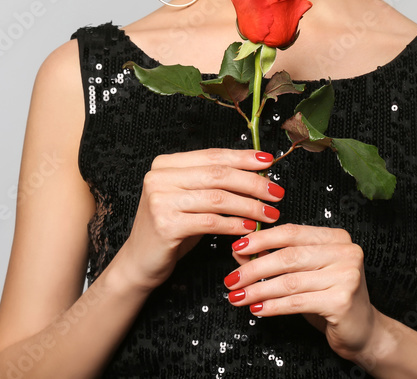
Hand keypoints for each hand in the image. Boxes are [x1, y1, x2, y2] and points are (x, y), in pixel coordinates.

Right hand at [115, 148, 284, 291]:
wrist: (140, 261)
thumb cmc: (172, 228)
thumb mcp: (190, 199)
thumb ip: (213, 183)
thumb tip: (257, 172)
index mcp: (166, 164)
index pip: (213, 156)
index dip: (243, 157)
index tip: (269, 162)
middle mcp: (159, 177)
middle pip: (218, 175)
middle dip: (252, 183)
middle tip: (276, 192)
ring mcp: (160, 200)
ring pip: (217, 198)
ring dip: (249, 206)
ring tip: (269, 213)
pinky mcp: (165, 225)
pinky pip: (210, 222)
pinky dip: (235, 225)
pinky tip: (250, 228)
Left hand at [222, 223, 378, 361]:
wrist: (362, 330)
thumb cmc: (331, 298)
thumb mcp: (304, 273)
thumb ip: (276, 258)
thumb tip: (241, 252)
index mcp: (337, 238)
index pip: (292, 232)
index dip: (261, 239)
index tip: (237, 247)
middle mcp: (346, 252)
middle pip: (289, 256)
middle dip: (254, 268)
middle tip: (232, 280)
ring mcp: (347, 276)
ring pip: (290, 281)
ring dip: (258, 290)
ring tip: (239, 297)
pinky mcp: (342, 300)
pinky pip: (297, 302)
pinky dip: (273, 306)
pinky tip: (258, 309)